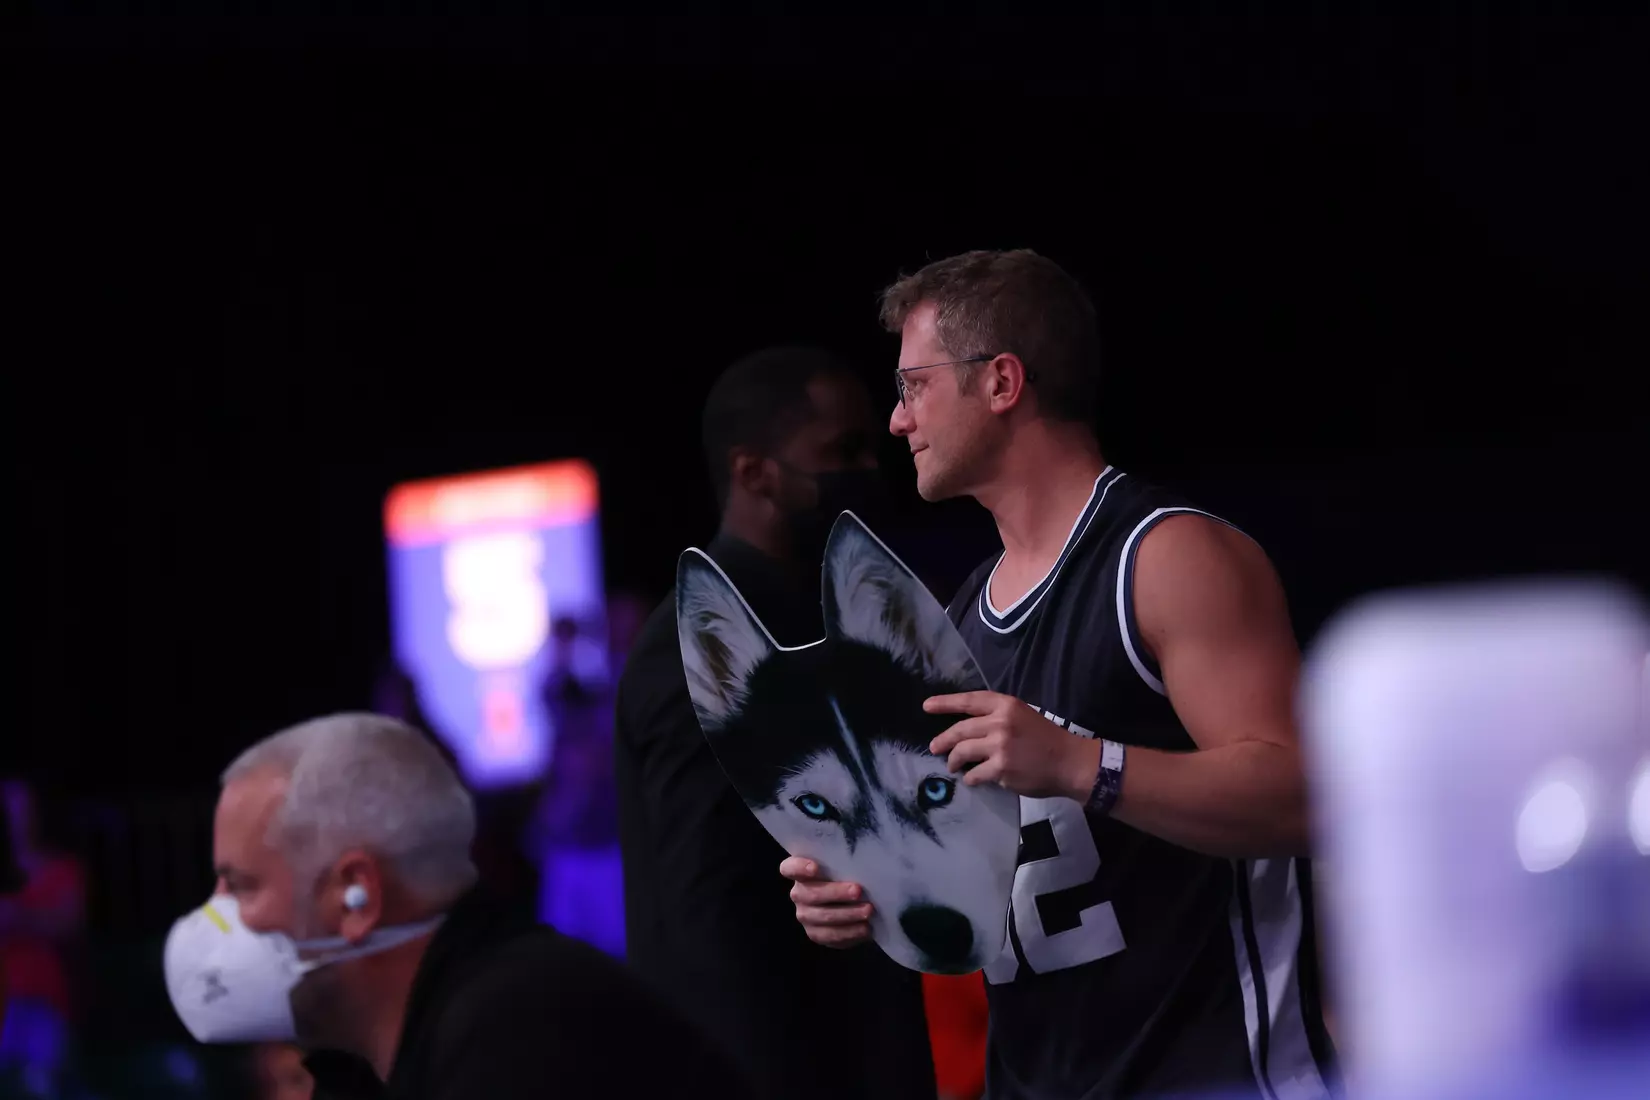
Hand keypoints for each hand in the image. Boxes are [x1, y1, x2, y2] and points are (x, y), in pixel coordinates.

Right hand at [778, 856, 872, 948]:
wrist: (848, 904)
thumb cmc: (844, 878)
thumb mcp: (841, 867)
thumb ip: (843, 864)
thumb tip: (861, 865)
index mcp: (799, 872)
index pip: (790, 868)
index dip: (799, 868)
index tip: (815, 868)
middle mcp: (798, 894)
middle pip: (812, 894)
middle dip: (837, 893)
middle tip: (858, 891)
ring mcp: (805, 916)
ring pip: (823, 917)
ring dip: (848, 914)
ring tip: (868, 911)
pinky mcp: (816, 934)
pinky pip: (831, 935)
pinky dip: (850, 932)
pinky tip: (865, 928)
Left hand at [925, 691, 1099, 800]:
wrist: (1069, 762)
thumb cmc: (1046, 739)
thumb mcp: (1022, 716)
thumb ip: (997, 717)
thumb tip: (968, 730)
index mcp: (1006, 705)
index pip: (969, 700)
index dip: (945, 703)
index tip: (927, 706)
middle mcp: (1000, 722)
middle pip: (961, 729)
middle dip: (943, 740)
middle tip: (934, 747)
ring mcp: (1000, 745)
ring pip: (963, 751)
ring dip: (954, 760)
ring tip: (952, 765)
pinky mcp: (1001, 768)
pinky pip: (975, 773)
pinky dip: (970, 778)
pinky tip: (972, 779)